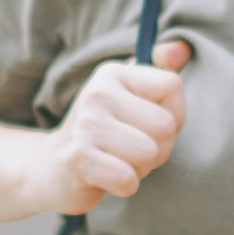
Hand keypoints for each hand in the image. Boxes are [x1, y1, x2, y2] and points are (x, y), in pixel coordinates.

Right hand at [33, 42, 191, 214]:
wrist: (51, 168)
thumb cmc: (103, 132)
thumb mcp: (127, 95)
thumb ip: (159, 70)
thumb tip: (182, 48)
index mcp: (112, 73)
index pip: (172, 85)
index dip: (175, 114)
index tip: (151, 125)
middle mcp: (96, 93)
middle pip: (165, 126)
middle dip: (159, 148)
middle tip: (132, 150)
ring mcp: (85, 125)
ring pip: (149, 154)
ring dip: (141, 168)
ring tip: (119, 161)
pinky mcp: (77, 158)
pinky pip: (127, 179)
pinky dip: (125, 186)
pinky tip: (106, 177)